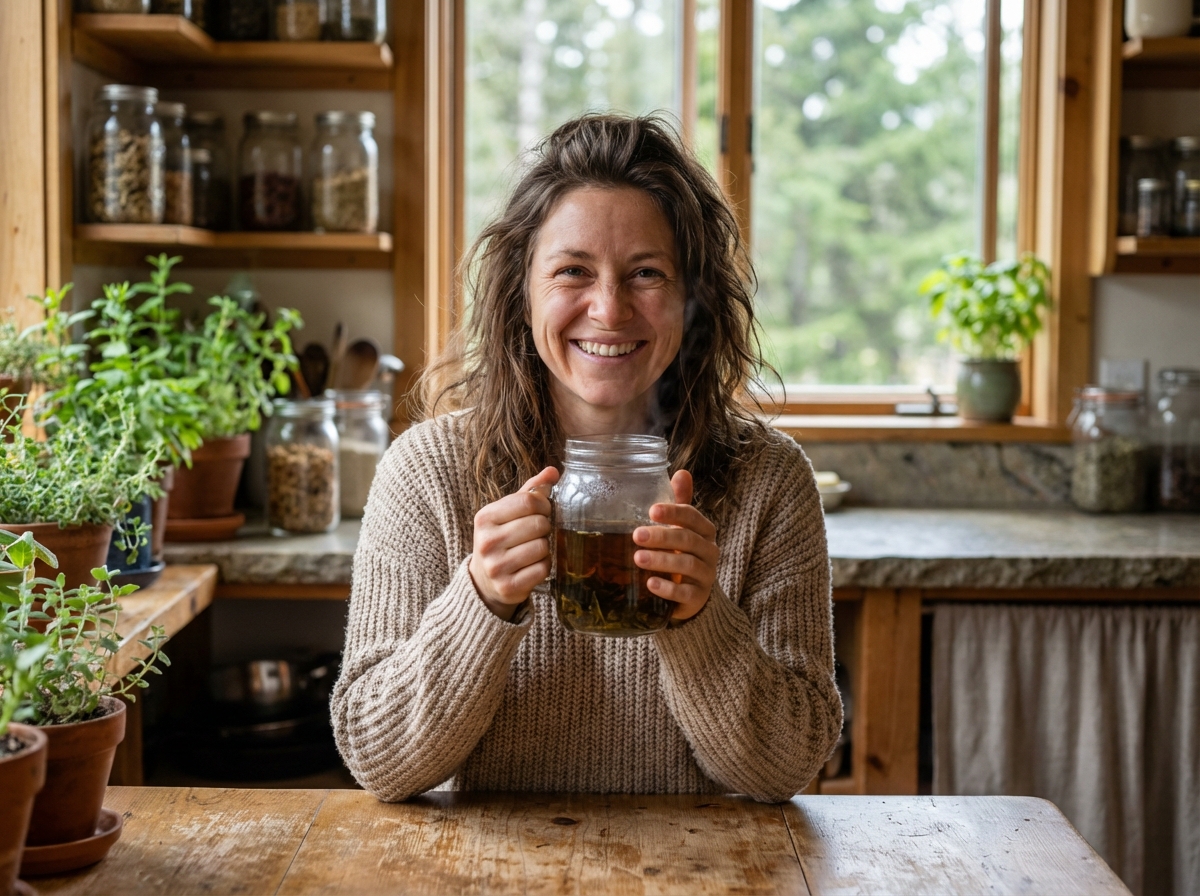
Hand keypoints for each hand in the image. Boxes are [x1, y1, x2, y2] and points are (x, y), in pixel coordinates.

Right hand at [468, 466, 559, 620]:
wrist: (484, 581)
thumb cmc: (501, 538)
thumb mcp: (508, 512)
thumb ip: (530, 490)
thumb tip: (553, 471)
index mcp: (485, 518)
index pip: (528, 501)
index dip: (544, 504)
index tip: (543, 510)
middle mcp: (487, 542)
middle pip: (538, 524)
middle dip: (545, 526)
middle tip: (538, 532)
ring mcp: (496, 566)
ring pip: (542, 547)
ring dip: (545, 547)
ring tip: (533, 549)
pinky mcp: (508, 587)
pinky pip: (542, 569)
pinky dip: (544, 566)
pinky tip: (532, 565)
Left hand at [633, 470, 718, 621]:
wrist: (690, 595)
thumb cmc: (682, 554)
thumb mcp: (680, 528)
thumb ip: (679, 503)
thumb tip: (681, 472)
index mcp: (704, 531)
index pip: (692, 517)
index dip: (674, 512)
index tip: (651, 510)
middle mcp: (709, 551)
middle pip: (688, 540)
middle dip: (662, 536)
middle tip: (636, 535)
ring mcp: (705, 576)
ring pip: (687, 565)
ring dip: (662, 561)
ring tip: (638, 558)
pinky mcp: (698, 598)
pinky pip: (685, 593)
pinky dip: (668, 589)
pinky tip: (650, 584)